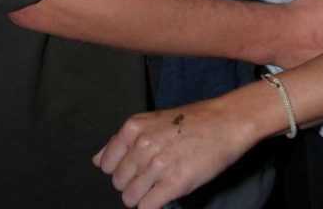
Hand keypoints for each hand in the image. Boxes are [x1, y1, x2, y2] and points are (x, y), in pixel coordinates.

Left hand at [93, 96, 252, 208]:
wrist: (225, 122)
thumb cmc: (189, 122)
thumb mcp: (151, 122)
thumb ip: (121, 141)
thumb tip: (97, 161)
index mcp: (133, 127)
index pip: (107, 164)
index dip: (121, 170)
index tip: (136, 168)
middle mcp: (142, 145)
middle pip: (118, 183)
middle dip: (132, 185)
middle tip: (151, 177)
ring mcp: (157, 164)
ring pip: (130, 198)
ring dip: (142, 197)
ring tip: (159, 185)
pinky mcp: (174, 183)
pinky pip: (147, 207)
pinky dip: (153, 205)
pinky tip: (165, 194)